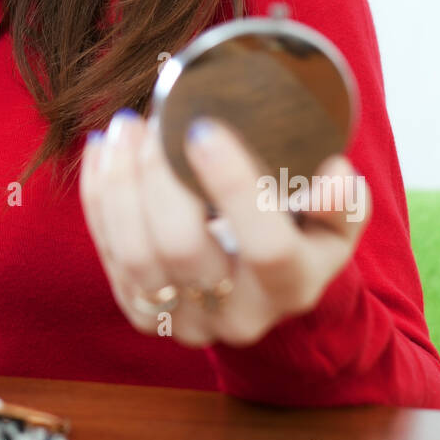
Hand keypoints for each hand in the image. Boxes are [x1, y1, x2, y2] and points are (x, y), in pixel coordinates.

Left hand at [78, 109, 370, 345]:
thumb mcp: (335, 218)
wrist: (263, 285)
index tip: (203, 128)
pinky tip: (103, 148)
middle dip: (159, 177)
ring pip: (134, 256)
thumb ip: (341, 200)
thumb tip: (330, 178)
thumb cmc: (301, 233)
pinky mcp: (140, 310)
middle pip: (184, 251)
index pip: (267, 248)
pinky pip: (106, 251)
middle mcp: (237, 317)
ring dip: (120, 184)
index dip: (235, 189)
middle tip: (155, 118)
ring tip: (125, 126)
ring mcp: (182, 320)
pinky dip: (98, 194)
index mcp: (293, 287)